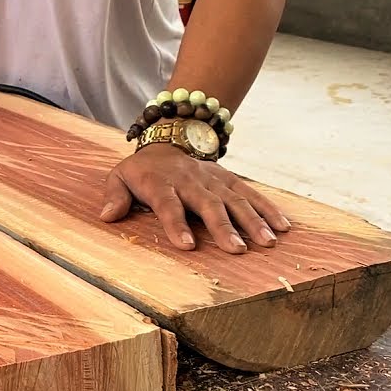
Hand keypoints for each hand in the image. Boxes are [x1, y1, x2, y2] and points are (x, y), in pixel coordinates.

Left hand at [100, 143, 290, 253]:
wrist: (167, 141)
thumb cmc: (140, 171)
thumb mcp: (118, 177)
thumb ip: (114, 196)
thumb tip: (107, 216)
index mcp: (161, 183)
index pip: (169, 205)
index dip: (176, 225)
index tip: (187, 246)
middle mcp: (191, 181)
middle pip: (208, 204)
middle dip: (223, 227)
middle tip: (236, 250)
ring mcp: (214, 179)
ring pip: (236, 200)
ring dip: (253, 221)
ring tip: (266, 242)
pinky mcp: (230, 179)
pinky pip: (252, 194)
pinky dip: (268, 209)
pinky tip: (283, 226)